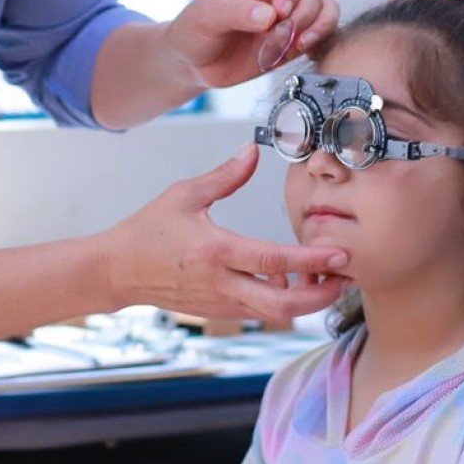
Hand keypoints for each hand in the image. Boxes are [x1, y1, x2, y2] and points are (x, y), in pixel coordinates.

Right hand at [101, 146, 348, 321]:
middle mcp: (221, 283)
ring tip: (325, 279)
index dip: (310, 260)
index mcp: (215, 251)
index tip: (339, 254)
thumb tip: (252, 150)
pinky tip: (290, 282)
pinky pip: (259, 313)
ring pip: (274, 314)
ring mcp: (220, 303)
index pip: (273, 261)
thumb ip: (224, 175)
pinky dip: (280, 302)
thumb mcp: (184, 194)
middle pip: (282, 304)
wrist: (118, 271)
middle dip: (320, 296)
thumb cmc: (149, 230)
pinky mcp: (218, 312)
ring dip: (305, 301)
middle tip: (344, 278)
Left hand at [164, 0, 342, 89]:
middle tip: (280, 34)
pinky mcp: (294, 39)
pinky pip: (322, 32)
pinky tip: (300, 49)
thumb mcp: (207, 17)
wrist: (193, 64)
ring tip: (293, 44)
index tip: (280, 12)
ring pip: (323, 9)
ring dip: (315, 27)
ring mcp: (287, 15)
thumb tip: (270, 16)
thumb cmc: (194, 31)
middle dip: (302, 14)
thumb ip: (237, 13)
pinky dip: (319, 39)